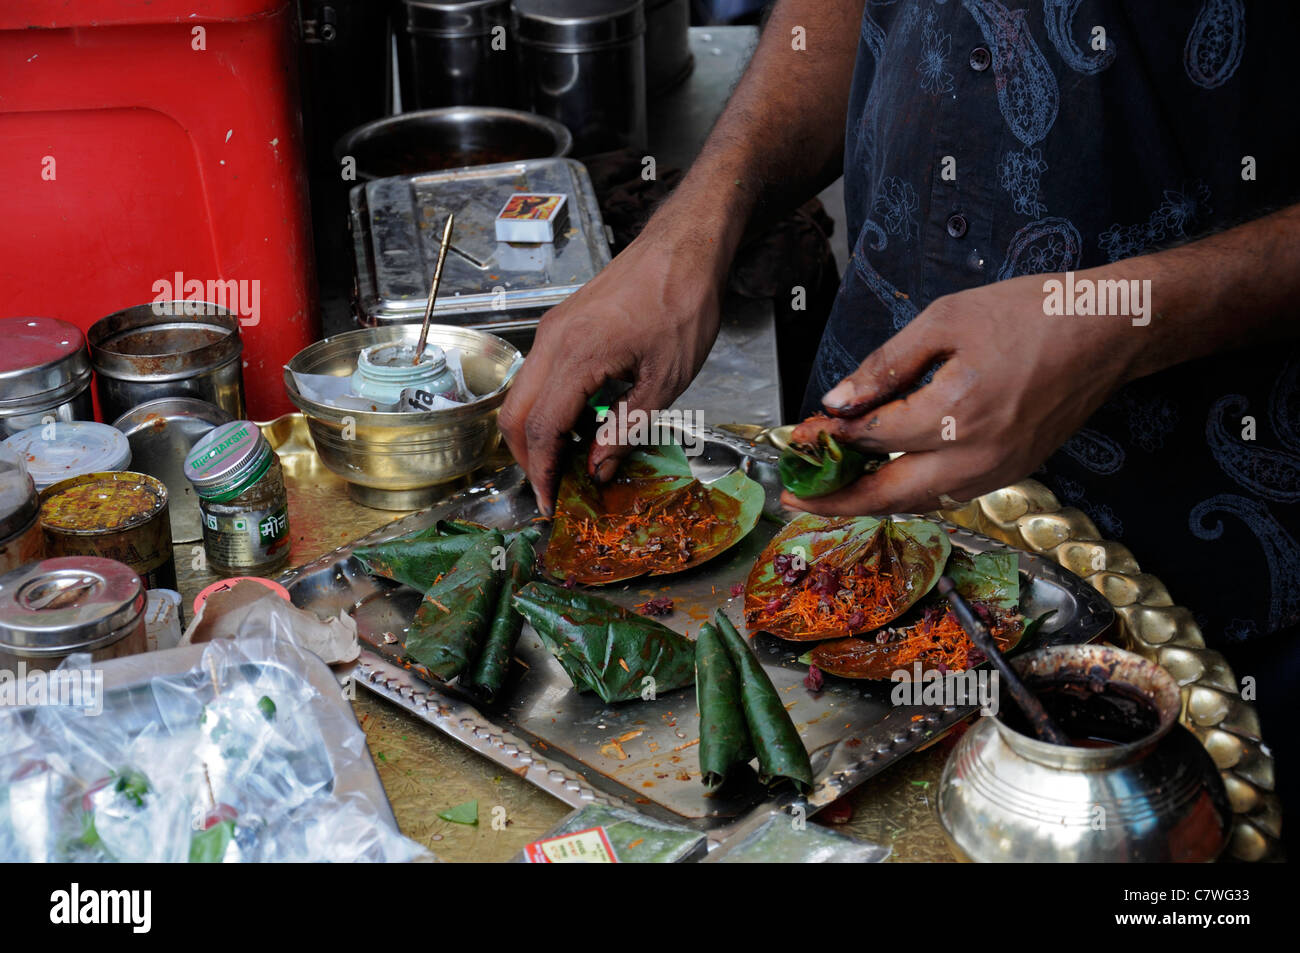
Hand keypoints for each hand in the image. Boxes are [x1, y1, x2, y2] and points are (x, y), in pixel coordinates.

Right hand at [499, 217, 726, 514]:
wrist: (684, 246)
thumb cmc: (683, 305)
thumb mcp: (665, 380)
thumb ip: (626, 428)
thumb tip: (597, 469)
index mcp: (577, 356)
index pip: (541, 428)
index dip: (542, 473)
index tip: (551, 503)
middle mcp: (553, 341)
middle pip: (515, 415)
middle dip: (528, 459)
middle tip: (554, 488)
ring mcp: (552, 330)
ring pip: (521, 395)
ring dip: (535, 434)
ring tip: (567, 462)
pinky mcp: (561, 325)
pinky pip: (539, 376)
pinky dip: (547, 408)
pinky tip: (576, 425)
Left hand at [781, 270, 1148, 514]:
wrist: (1107, 331)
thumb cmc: (1029, 313)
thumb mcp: (945, 320)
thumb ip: (885, 366)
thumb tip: (837, 402)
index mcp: (956, 411)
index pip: (874, 437)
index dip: (833, 434)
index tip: (804, 430)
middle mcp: (977, 455)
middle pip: (889, 494)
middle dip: (836, 501)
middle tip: (794, 501)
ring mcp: (997, 470)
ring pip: (919, 503)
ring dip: (872, 502)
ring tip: (832, 494)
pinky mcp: (1012, 472)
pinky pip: (949, 495)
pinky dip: (911, 494)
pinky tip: (887, 480)